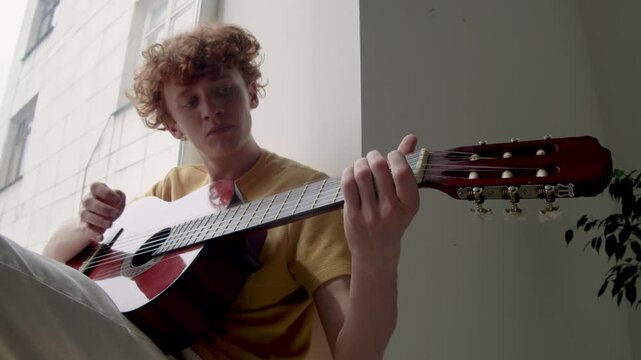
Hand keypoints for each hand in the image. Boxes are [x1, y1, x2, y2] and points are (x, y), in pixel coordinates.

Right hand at [79, 182, 125, 241]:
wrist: (101, 219)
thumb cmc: (111, 205)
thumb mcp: (118, 198)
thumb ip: (120, 195)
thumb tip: (118, 196)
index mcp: (96, 191)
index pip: (95, 186)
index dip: (106, 192)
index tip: (117, 200)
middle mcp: (87, 201)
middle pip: (88, 201)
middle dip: (103, 208)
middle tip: (115, 213)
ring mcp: (84, 214)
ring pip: (85, 215)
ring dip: (99, 220)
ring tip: (110, 224)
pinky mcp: (84, 226)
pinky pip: (85, 230)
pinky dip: (93, 234)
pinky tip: (101, 237)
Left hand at [340, 134, 419, 265]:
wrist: (377, 251)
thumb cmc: (393, 220)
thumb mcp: (404, 198)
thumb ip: (406, 167)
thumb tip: (411, 138)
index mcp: (409, 205)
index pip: (403, 172)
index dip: (396, 156)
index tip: (392, 155)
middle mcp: (392, 210)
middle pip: (380, 169)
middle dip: (374, 156)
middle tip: (373, 158)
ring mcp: (371, 214)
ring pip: (361, 174)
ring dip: (360, 162)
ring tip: (362, 164)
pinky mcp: (353, 215)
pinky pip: (348, 185)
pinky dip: (348, 172)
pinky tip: (352, 173)